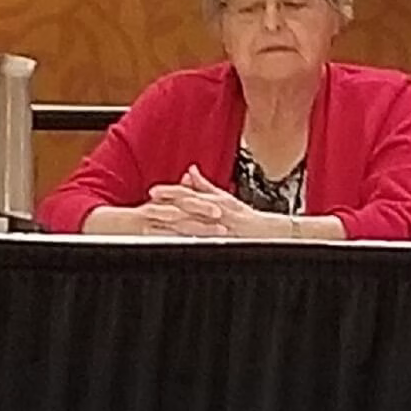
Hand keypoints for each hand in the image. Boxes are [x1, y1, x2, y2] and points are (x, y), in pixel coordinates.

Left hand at [144, 165, 291, 238]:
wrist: (264, 232)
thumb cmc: (244, 216)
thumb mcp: (224, 197)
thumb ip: (204, 185)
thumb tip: (190, 169)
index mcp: (212, 199)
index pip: (188, 193)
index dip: (170, 191)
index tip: (152, 191)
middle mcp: (213, 210)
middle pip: (185, 207)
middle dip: (165, 207)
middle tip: (146, 207)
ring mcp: (216, 225)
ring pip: (189, 224)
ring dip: (170, 224)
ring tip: (152, 224)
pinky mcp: (219, 239)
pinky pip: (199, 239)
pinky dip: (185, 239)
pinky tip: (172, 242)